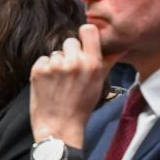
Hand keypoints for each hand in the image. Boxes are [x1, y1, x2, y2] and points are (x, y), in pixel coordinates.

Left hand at [29, 24, 106, 147]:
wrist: (59, 128)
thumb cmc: (81, 107)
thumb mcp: (99, 84)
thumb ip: (108, 61)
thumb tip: (121, 46)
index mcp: (92, 64)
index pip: (88, 30)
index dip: (84, 36)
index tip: (83, 45)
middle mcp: (74, 62)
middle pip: (70, 41)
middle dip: (70, 54)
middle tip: (70, 72)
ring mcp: (55, 66)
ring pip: (56, 53)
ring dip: (57, 64)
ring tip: (59, 82)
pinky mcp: (38, 71)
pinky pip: (42, 60)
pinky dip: (44, 70)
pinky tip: (49, 84)